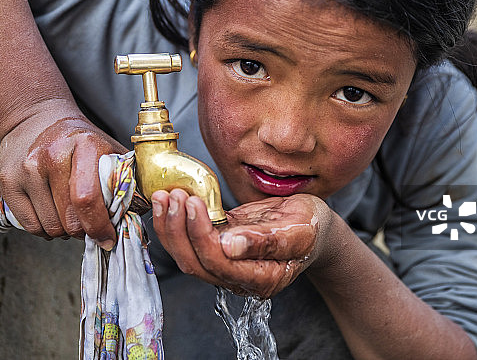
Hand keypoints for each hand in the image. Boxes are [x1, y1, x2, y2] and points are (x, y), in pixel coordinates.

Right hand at [0, 99, 126, 244]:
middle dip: (85, 231)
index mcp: (84, 145)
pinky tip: (53, 214)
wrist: (37, 118)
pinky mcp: (7, 181)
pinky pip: (30, 226)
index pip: (88, 199)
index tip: (108, 238)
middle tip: (90, 224)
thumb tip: (148, 208)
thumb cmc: (79, 140)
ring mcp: (26, 169)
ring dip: (64, 232)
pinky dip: (45, 230)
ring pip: (50, 227)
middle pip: (69, 220)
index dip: (100, 226)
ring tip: (71, 215)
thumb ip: (127, 178)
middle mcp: (51, 155)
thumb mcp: (108, 148)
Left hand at [151, 190, 334, 297]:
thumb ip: (267, 241)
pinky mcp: (218, 246)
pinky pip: (189, 241)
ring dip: (170, 228)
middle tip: (172, 196)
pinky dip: (175, 223)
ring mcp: (226, 264)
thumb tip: (230, 246)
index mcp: (261, 279)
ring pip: (186, 255)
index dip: (201, 235)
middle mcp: (238, 278)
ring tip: (164, 196)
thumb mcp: (299, 229)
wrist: (313, 223)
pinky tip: (168, 201)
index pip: (219, 264)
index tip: (194, 203)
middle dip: (178, 230)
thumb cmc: (311, 226)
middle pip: (195, 263)